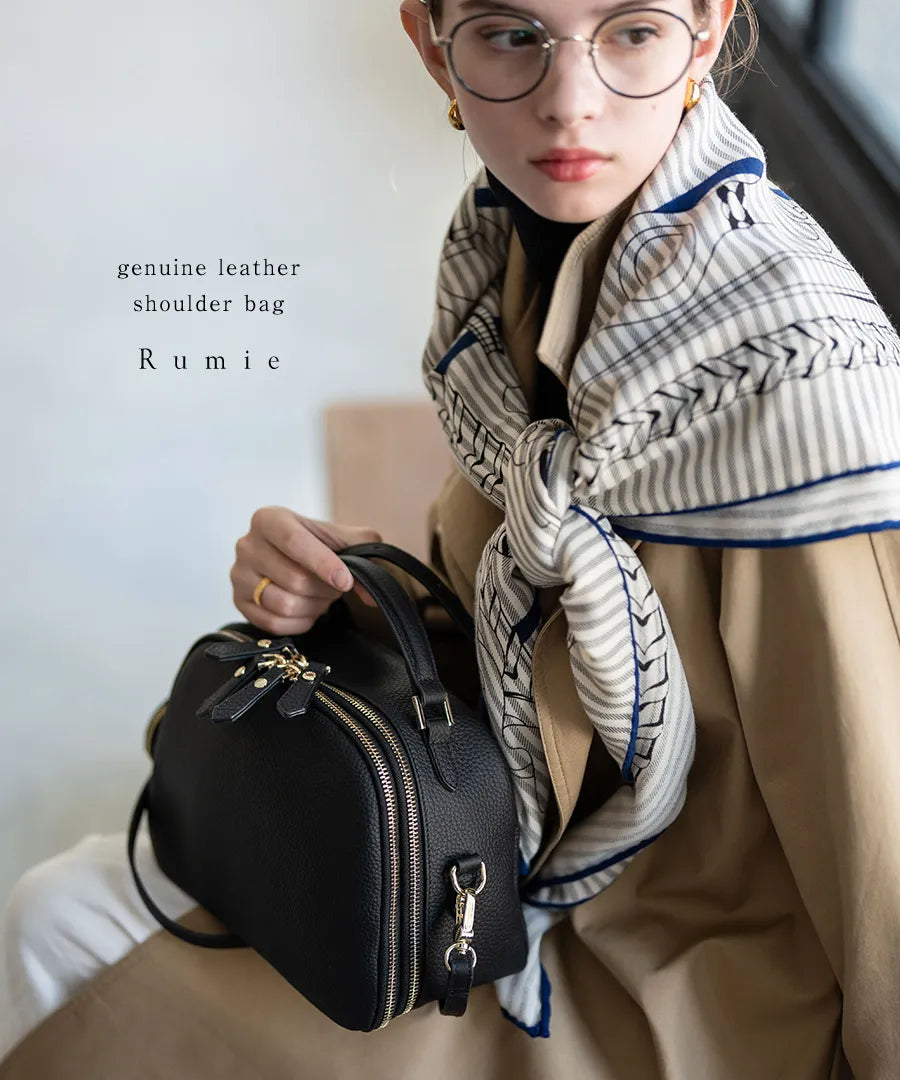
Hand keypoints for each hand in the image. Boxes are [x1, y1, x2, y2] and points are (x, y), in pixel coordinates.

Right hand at [231, 507, 380, 635]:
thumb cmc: (320, 545)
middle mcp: (247, 545)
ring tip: (321, 596)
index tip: (345, 581)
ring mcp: (238, 575)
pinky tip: (309, 610)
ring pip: (284, 605)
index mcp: (269, 519)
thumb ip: (365, 555)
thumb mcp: (345, 539)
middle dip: (324, 590)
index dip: (323, 564)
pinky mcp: (238, 602)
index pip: (294, 543)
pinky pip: (274, 624)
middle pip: (294, 580)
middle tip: (335, 587)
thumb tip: (371, 594)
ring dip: (314, 606)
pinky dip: (300, 622)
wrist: (298, 558)